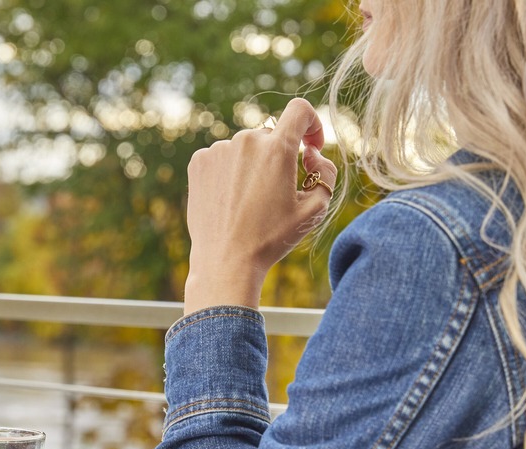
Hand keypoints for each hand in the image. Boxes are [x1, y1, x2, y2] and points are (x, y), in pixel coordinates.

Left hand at [184, 96, 336, 313]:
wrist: (226, 262)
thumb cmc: (272, 239)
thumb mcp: (314, 210)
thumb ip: (326, 173)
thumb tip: (311, 154)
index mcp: (277, 149)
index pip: (300, 110)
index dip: (312, 124)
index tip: (310, 146)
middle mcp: (246, 141)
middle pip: (271, 135)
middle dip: (280, 156)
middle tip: (278, 191)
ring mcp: (219, 150)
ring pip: (246, 147)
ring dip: (253, 165)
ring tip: (250, 202)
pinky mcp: (199, 162)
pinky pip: (222, 156)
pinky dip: (230, 171)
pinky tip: (230, 199)